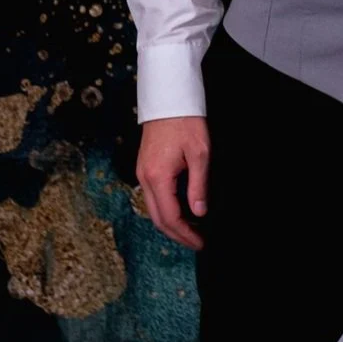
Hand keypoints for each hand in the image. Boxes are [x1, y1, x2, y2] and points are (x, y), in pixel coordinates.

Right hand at [136, 116, 209, 250]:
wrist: (169, 99)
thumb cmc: (187, 122)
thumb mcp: (200, 154)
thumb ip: (198, 185)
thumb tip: (200, 213)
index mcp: (158, 177)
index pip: (170, 216)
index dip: (185, 233)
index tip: (200, 242)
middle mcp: (145, 179)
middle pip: (157, 218)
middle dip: (177, 234)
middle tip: (197, 242)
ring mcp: (142, 173)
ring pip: (153, 209)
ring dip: (171, 223)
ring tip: (192, 230)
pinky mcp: (145, 168)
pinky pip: (153, 197)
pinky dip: (166, 209)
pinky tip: (181, 210)